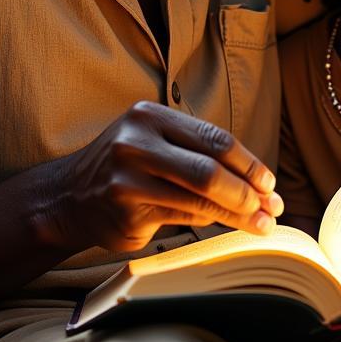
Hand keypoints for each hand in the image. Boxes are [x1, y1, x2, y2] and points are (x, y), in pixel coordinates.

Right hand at [59, 102, 282, 251]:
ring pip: (200, 198)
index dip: (248, 163)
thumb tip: (257, 181)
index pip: (213, 138)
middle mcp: (137, 142)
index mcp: (150, 116)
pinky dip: (209, 222)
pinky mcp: (127, 212)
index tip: (269, 183)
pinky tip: (226, 225)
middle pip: (210, 168)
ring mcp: (129, 178)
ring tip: (261, 224)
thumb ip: (196, 151)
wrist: (69, 197)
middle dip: (248, 191)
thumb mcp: (154, 141)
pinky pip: (183, 218)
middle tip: (271, 207)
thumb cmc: (126, 166)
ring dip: (238, 214)